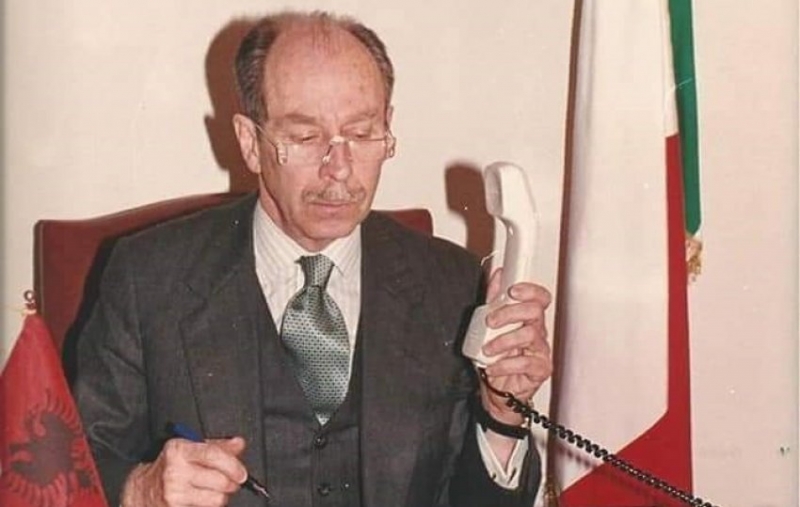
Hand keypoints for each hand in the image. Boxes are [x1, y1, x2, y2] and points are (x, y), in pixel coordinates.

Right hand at [121, 436, 246, 506]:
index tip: (242, 473)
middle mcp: (175, 471)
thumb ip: (217, 446)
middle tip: (230, 482)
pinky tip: (201, 499)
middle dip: (232, 483)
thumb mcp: (189, 448)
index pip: (213, 455)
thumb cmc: (169, 467)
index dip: (233, 465)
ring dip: (221, 497)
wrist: (141, 490)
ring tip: (213, 491)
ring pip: (216, 499)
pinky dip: (209, 506)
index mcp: (179, 450)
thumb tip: (239, 443)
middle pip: (220, 481)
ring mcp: (174, 494)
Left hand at [479, 268, 552, 425]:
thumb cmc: (496, 357)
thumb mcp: (489, 325)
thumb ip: (494, 300)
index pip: (540, 298)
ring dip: (504, 340)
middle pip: (534, 312)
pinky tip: (493, 367)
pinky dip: (505, 364)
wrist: (496, 391)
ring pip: (530, 335)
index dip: (530, 290)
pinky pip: (526, 362)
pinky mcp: (540, 370)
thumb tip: (498, 275)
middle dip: (509, 313)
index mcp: (529, 319)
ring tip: (488, 350)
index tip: (512, 291)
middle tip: (490, 321)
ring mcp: (541, 351)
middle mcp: (538, 333)